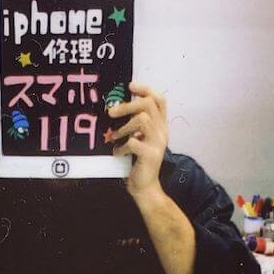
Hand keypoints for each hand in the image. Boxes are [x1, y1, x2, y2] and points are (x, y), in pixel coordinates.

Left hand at [107, 81, 168, 199]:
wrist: (146, 187)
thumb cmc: (138, 162)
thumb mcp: (140, 140)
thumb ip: (136, 125)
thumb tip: (118, 107)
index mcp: (161, 126)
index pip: (159, 99)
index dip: (145, 89)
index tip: (130, 86)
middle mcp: (162, 132)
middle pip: (148, 104)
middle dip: (127, 105)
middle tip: (111, 112)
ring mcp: (158, 143)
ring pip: (142, 120)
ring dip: (123, 127)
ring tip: (114, 137)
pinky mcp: (150, 155)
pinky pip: (133, 142)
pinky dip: (121, 147)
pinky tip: (118, 153)